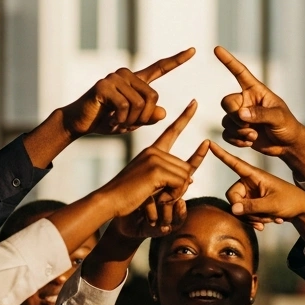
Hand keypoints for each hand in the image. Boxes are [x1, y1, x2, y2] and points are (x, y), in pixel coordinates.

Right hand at [61, 48, 194, 137]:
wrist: (79, 122)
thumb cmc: (107, 120)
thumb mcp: (132, 121)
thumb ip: (148, 117)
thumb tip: (164, 112)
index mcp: (136, 81)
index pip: (160, 68)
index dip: (177, 60)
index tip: (193, 50)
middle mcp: (126, 75)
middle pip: (152, 97)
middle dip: (144, 117)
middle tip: (128, 124)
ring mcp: (114, 78)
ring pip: (139, 104)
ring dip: (129, 120)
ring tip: (116, 121)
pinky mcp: (103, 86)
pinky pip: (123, 106)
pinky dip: (120, 119)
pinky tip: (110, 120)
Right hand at [95, 100, 208, 222]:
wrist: (109, 201)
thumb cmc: (129, 196)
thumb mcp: (153, 185)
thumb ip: (171, 179)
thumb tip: (192, 179)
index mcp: (152, 151)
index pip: (172, 131)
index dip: (185, 117)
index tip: (195, 102)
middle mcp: (154, 151)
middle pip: (186, 167)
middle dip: (179, 187)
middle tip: (161, 197)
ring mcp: (154, 158)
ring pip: (185, 176)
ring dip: (176, 193)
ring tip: (157, 199)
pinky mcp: (155, 170)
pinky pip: (180, 183)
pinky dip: (174, 195)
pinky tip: (159, 199)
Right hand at [207, 143, 304, 239]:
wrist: (302, 209)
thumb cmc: (291, 201)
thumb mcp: (273, 204)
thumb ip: (252, 207)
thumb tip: (233, 209)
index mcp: (255, 175)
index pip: (234, 163)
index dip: (221, 154)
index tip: (209, 143)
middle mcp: (249, 182)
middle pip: (233, 196)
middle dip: (245, 211)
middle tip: (261, 219)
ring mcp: (250, 193)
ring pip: (239, 208)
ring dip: (253, 217)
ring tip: (270, 218)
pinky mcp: (252, 202)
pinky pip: (245, 213)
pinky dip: (255, 219)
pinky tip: (268, 222)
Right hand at [216, 47, 304, 169]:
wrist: (287, 145)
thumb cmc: (287, 125)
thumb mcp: (278, 117)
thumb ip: (260, 114)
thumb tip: (241, 114)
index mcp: (255, 91)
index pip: (240, 73)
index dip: (228, 61)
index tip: (217, 49)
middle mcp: (245, 101)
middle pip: (227, 102)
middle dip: (234, 115)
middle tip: (248, 126)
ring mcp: (240, 117)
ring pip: (226, 121)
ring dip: (238, 131)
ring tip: (254, 136)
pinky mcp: (237, 131)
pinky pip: (226, 134)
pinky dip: (236, 140)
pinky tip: (249, 142)